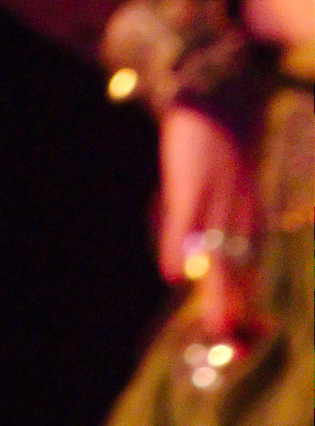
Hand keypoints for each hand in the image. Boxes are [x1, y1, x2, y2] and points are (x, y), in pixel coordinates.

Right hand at [157, 104, 263, 342]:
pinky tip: (174, 272)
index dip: (248, 295)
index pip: (251, 261)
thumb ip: (211, 215)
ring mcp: (216, 193)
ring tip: (215, 325)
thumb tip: (189, 260)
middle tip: (228, 340)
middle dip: (233, 304)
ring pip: (220, 249)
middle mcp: (239, 207)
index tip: (248, 331)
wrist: (215, 86)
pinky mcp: (190, 177)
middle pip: (238, 263)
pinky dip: (180, 245)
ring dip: (217, 289)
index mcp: (250, 207)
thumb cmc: (219, 134)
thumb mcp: (226, 175)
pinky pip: (186, 217)